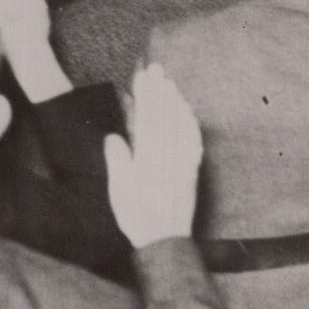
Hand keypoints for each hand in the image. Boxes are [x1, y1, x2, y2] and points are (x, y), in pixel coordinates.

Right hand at [104, 63, 203, 247]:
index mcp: (148, 157)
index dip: (145, 95)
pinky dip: (190, 124)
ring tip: (170, 83)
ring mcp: (183, 161)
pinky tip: (188, 114)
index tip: (142, 76)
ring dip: (175, 102)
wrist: (165, 239)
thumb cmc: (137, 216)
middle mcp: (169, 155)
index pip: (147, 118)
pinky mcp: (192, 170)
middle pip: (165, 116)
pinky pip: (193, 141)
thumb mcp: (119, 189)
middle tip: (157, 69)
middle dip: (160, 90)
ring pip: (181, 125)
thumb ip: (118, 161)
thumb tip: (115, 137)